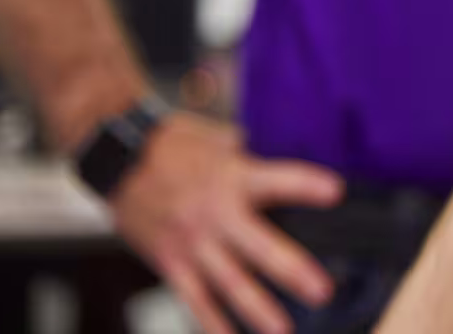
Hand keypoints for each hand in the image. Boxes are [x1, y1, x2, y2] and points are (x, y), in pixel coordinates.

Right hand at [109, 111, 341, 333]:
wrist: (116, 156)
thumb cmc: (172, 144)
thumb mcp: (218, 139)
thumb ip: (251, 158)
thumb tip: (279, 169)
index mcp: (232, 176)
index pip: (278, 180)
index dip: (307, 185)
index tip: (336, 193)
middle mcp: (215, 213)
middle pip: (259, 246)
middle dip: (292, 271)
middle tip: (322, 291)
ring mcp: (191, 241)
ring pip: (229, 282)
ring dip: (258, 308)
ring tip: (283, 329)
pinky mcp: (169, 261)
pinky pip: (193, 298)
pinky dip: (212, 322)